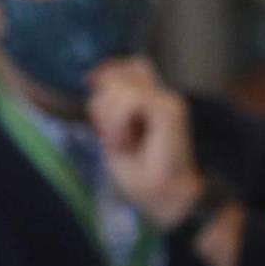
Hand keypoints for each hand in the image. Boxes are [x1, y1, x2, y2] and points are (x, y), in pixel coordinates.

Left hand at [87, 57, 201, 227]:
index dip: (107, 73)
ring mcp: (169, 101)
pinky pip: (132, 100)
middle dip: (102, 103)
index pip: (128, 66)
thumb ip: (110, 106)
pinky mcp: (170, 111)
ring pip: (122, 86)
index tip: (94, 96)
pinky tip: (125, 142)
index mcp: (153, 100)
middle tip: (112, 136)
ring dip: (110, 117)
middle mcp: (164, 96)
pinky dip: (119, 121)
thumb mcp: (115, 135)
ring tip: (120, 142)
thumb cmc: (143, 176)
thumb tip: (95, 79)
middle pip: (120, 73)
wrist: (170, 199)